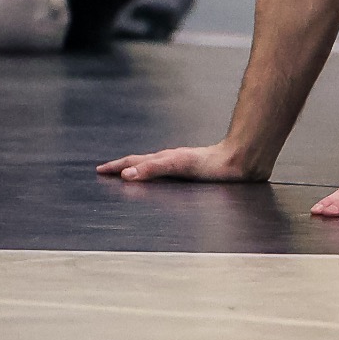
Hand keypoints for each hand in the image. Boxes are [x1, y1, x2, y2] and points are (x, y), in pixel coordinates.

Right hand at [97, 143, 264, 182]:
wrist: (239, 162)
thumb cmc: (211, 164)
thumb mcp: (177, 165)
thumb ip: (153, 168)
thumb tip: (126, 175)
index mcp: (164, 159)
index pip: (134, 162)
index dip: (116, 167)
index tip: (99, 170)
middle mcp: (170, 161)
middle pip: (141, 162)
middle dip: (122, 167)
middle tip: (107, 171)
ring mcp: (181, 166)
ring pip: (153, 167)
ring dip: (138, 170)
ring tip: (127, 175)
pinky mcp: (192, 173)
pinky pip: (166, 173)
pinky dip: (155, 175)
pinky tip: (162, 180)